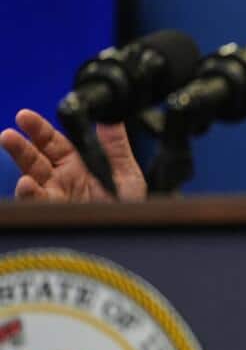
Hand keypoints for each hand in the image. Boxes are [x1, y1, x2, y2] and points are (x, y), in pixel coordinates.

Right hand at [0, 110, 146, 201]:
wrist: (129, 232)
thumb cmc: (126, 207)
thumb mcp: (126, 173)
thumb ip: (116, 146)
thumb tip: (110, 118)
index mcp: (76, 164)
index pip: (52, 142)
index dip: (38, 128)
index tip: (24, 116)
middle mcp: (60, 179)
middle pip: (34, 157)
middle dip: (21, 143)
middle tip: (10, 131)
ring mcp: (54, 196)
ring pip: (30, 176)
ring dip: (19, 159)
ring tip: (10, 142)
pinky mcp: (53, 214)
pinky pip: (37, 203)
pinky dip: (30, 193)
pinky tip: (27, 183)